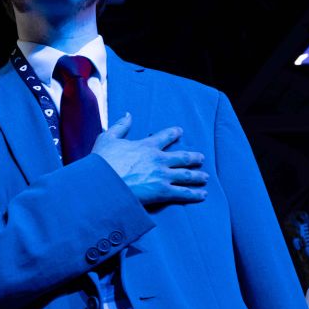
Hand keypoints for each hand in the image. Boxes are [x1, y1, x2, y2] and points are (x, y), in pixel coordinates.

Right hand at [92, 113, 208, 205]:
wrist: (103, 183)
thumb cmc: (102, 162)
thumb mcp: (108, 138)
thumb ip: (120, 126)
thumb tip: (128, 114)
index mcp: (147, 146)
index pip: (165, 136)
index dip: (174, 132)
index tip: (180, 131)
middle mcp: (159, 159)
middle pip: (182, 156)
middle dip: (193, 157)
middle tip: (201, 158)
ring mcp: (162, 175)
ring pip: (186, 174)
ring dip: (198, 176)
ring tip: (205, 177)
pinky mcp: (162, 192)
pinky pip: (183, 192)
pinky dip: (195, 194)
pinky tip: (203, 194)